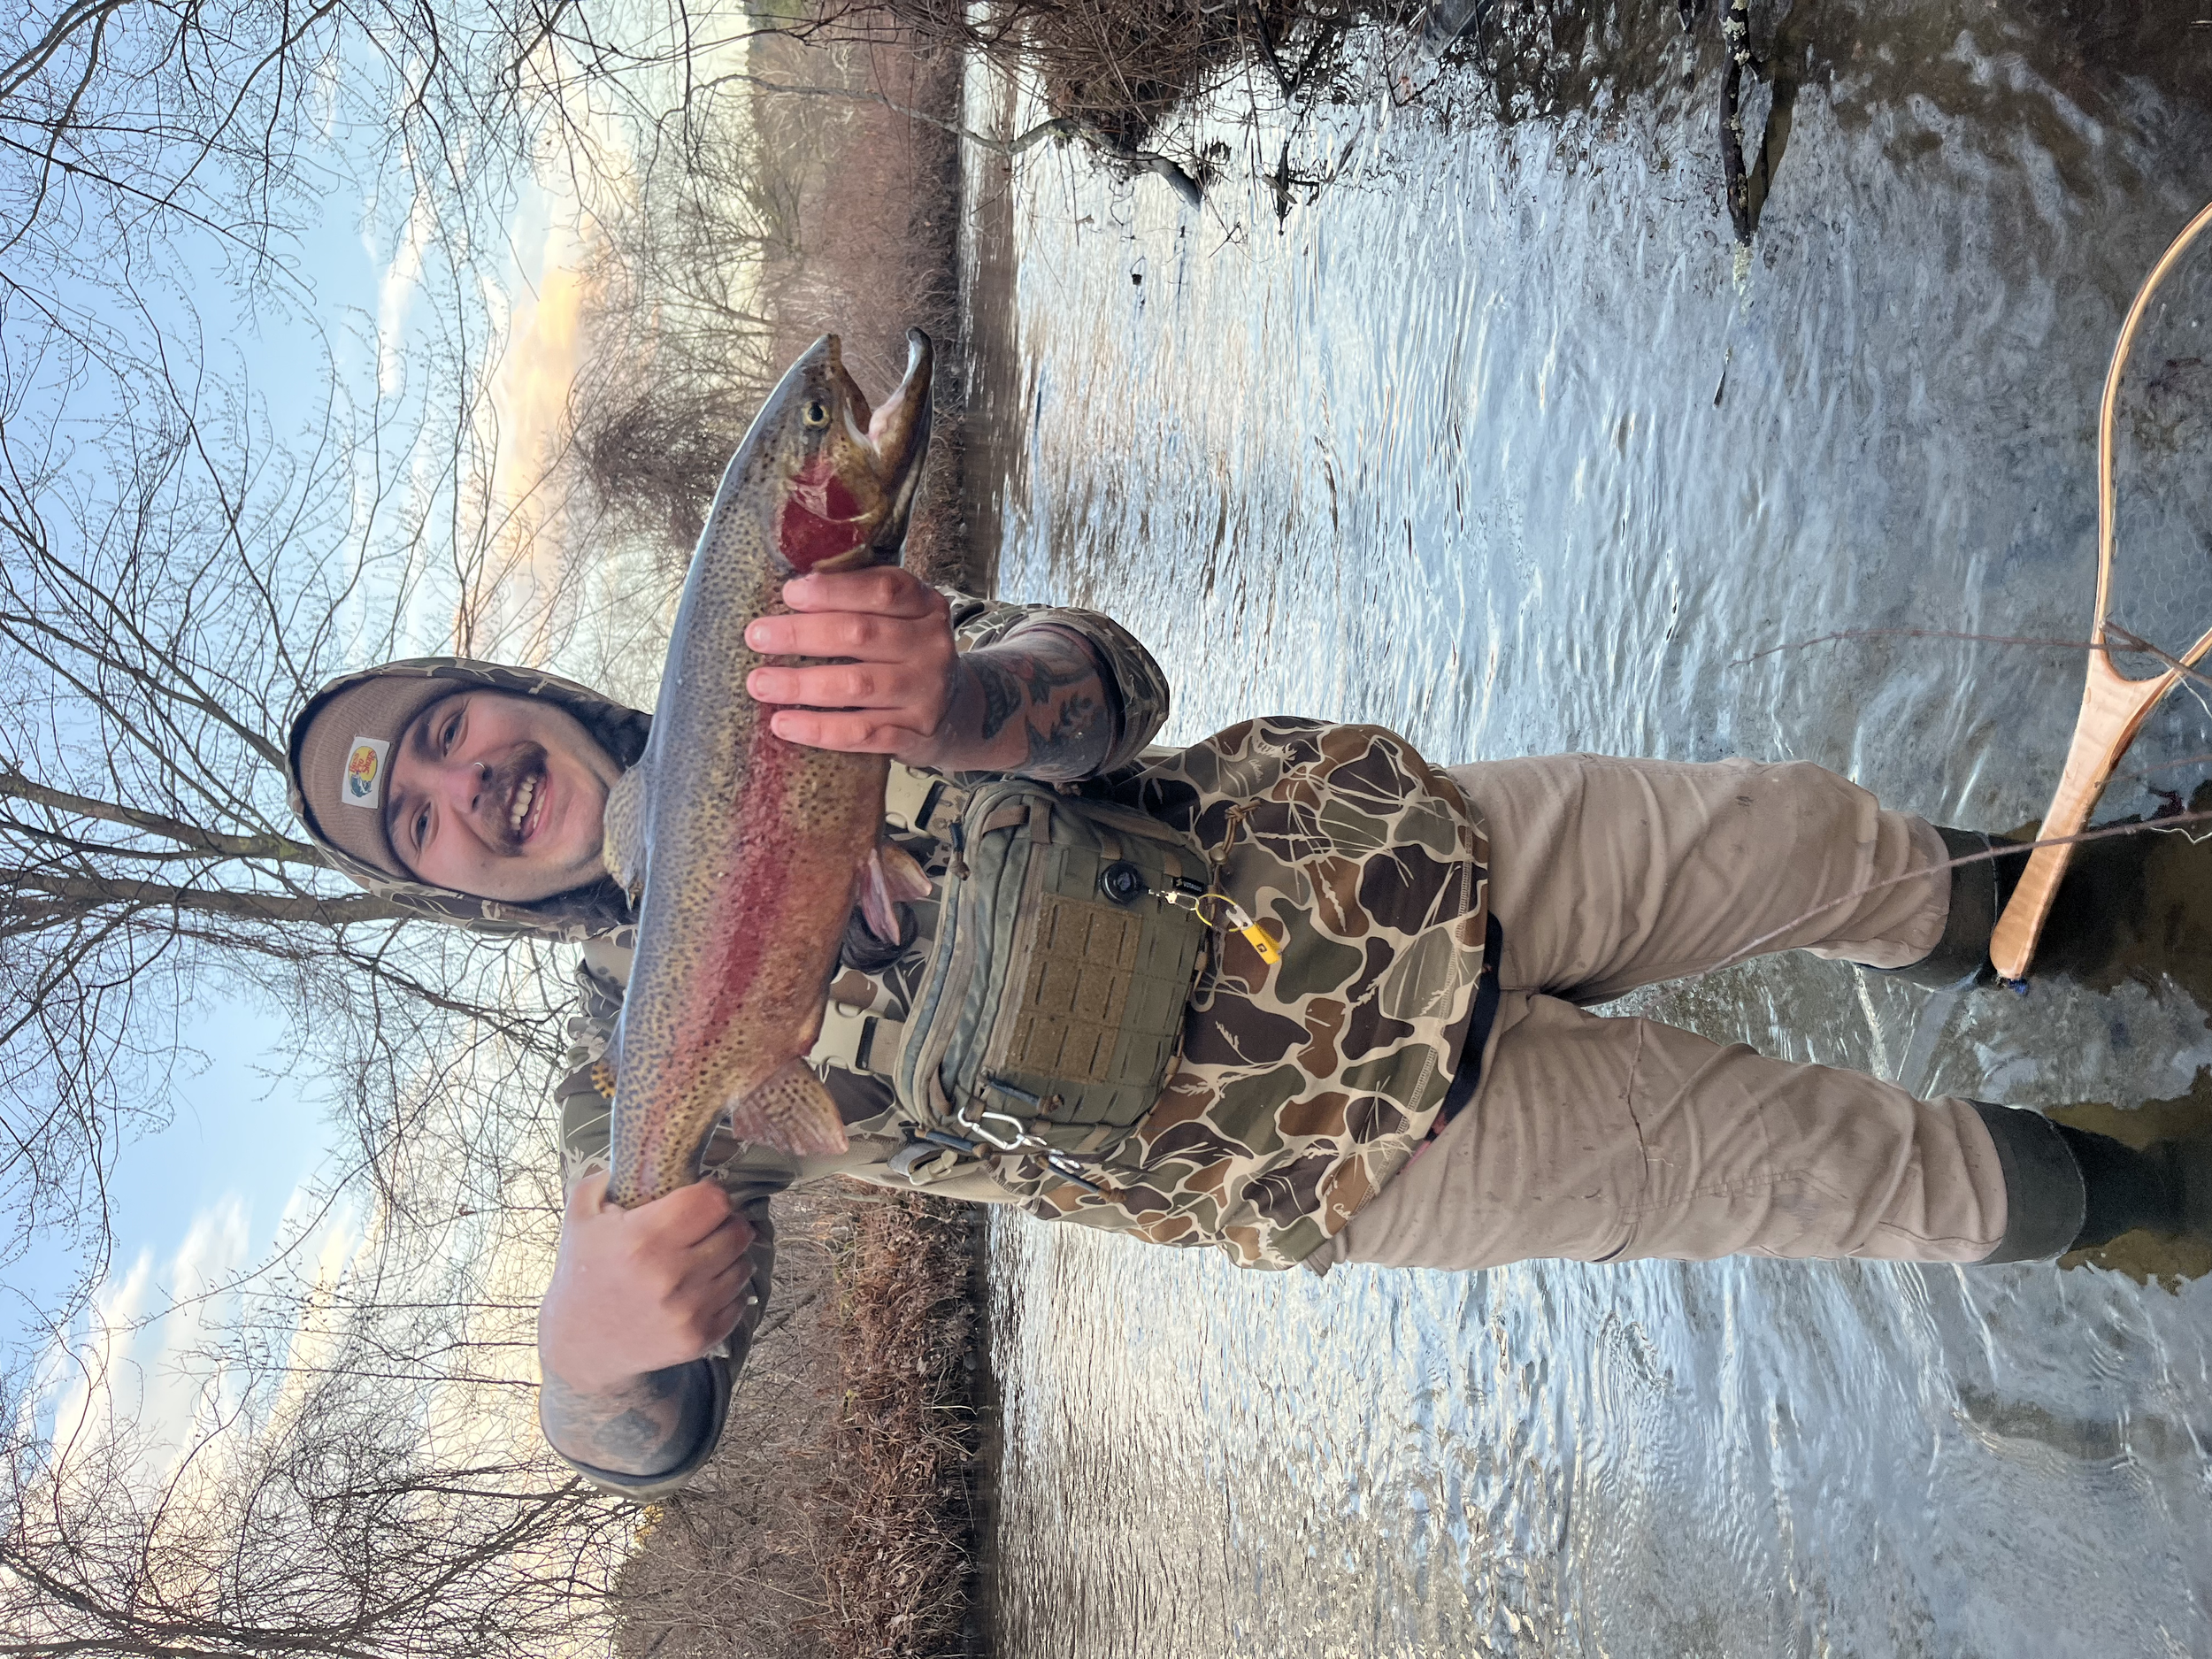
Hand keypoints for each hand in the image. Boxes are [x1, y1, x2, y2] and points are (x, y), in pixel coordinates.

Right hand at [538, 1171, 755, 1396]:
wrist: (578, 1347)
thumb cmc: (582, 1275)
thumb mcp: (581, 1218)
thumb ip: (603, 1177)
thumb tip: (638, 1149)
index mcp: (643, 1239)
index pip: (713, 1200)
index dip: (710, 1194)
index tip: (700, 1198)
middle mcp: (670, 1276)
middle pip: (737, 1231)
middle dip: (726, 1223)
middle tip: (709, 1226)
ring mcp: (687, 1311)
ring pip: (743, 1265)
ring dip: (731, 1256)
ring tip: (706, 1255)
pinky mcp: (698, 1339)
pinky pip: (740, 1301)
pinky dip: (728, 1290)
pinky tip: (704, 1286)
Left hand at [743, 567, 960, 765]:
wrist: (956, 712)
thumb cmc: (907, 654)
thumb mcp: (901, 617)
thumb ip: (861, 600)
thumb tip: (791, 590)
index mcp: (926, 606)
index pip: (883, 590)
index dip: (833, 590)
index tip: (789, 593)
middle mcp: (931, 647)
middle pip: (861, 635)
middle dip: (802, 634)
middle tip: (756, 636)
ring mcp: (926, 693)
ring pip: (858, 686)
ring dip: (802, 684)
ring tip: (759, 683)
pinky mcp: (916, 734)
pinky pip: (862, 733)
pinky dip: (819, 730)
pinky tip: (784, 724)